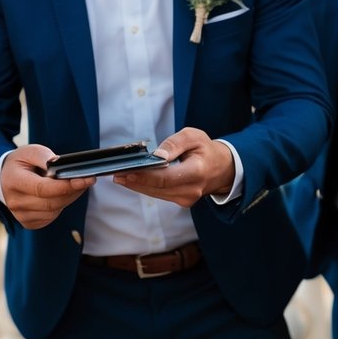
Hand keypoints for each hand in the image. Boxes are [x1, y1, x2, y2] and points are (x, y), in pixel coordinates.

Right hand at [1, 143, 93, 229]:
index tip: (83, 179)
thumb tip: (59, 165)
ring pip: (54, 211)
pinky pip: (51, 216)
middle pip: (51, 202)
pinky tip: (63, 194)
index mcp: (13, 181)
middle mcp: (15, 201)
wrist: (5, 179)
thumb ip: (44, 156)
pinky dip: (62, 205)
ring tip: (75, 184)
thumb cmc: (21, 163)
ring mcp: (21, 215)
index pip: (42, 188)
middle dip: (73, 191)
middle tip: (87, 179)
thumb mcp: (30, 151)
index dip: (64, 186)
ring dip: (69, 198)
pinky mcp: (29, 223)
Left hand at [113, 127, 234, 206]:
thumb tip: (157, 156)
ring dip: (136, 185)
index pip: (166, 177)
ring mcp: (187, 199)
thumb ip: (175, 143)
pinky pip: (159, 194)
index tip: (126, 171)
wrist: (222, 168)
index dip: (144, 176)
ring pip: (156, 193)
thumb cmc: (205, 149)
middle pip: (157, 188)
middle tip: (116, 173)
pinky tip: (132, 180)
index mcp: (197, 171)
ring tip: (119, 176)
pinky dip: (145, 187)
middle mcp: (192, 190)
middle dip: (135, 180)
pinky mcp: (182, 201)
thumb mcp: (194, 136)